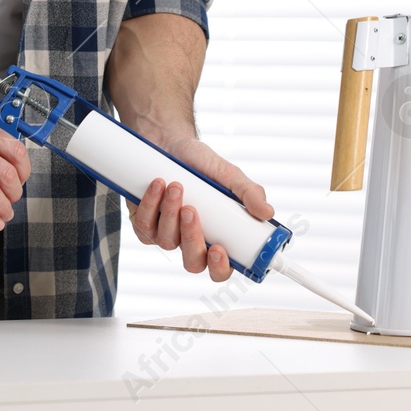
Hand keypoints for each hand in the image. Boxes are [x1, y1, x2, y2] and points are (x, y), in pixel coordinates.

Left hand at [126, 136, 272, 280]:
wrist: (168, 142)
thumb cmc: (200, 162)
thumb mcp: (228, 174)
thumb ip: (249, 192)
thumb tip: (267, 212)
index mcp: (216, 237)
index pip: (220, 268)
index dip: (219, 267)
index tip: (218, 249)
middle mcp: (191, 241)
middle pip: (192, 262)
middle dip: (191, 238)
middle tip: (191, 210)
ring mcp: (165, 234)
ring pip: (166, 241)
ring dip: (170, 214)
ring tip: (176, 185)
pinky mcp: (143, 223)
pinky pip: (143, 225)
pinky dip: (150, 205)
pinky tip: (157, 184)